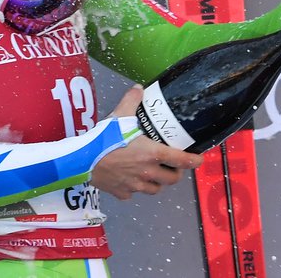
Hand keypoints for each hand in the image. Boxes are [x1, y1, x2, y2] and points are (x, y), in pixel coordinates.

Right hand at [90, 86, 202, 200]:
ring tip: (154, 173)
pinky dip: (135, 188)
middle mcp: (147, 171)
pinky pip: (133, 193)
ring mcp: (135, 185)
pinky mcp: (121, 193)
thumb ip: (132, 100)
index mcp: (153, 153)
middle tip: (173, 165)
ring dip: (158, 182)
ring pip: (155, 189)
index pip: (182, 160)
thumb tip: (139, 87)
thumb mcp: (119, 115)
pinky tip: (131, 180)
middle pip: (171, 179)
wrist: (81, 160)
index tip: (199, 159)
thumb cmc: (104, 138)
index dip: (194, 161)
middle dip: (176, 173)